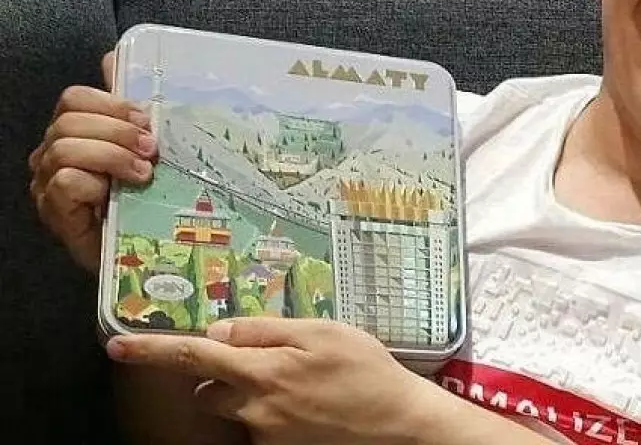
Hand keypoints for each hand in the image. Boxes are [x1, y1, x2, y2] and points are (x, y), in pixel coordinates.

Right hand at [29, 52, 156, 272]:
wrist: (143, 251)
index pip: (75, 98)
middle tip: (151, 149)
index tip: (147, 121)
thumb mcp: (147, 148)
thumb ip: (132, 109)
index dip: (112, 103)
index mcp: (76, 130)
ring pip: (65, 147)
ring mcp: (48, 182)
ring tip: (143, 173)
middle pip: (69, 118)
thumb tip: (116, 57)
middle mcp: (54, 153)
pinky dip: (94, 183)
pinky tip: (117, 194)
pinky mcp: (54, 211)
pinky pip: (64, 182)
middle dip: (117, 130)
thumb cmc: (145, 196)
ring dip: (111, 155)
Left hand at [105, 317, 443, 444]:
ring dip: (250, 394)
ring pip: (236, 408)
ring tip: (300, 384)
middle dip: (221, 373)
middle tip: (264, 361)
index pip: (194, 354)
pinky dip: (275, 413)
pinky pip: (260, 427)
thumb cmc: (367, 371)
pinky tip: (310, 404)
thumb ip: (267, 329)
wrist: (398, 425)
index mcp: (262, 370)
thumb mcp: (323, 332)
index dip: (152, 350)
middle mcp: (255, 407)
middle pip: (208, 388)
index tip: (117, 345)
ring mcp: (266, 435)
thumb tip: (223, 330)